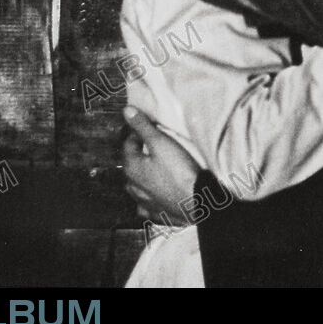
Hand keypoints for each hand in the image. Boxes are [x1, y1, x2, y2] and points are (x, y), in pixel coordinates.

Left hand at [121, 106, 199, 225]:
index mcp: (131, 167)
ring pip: (137, 185)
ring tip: (156, 167)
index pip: (129, 144)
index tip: (151, 127)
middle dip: (140, 154)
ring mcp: (143, 202)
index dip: (139, 133)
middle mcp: (132, 185)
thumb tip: (126, 111)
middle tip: (155, 145)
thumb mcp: (162, 143)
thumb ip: (143, 127)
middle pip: (132, 164)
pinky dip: (150, 197)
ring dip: (143, 176)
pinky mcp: (156, 212)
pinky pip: (147, 203)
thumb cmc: (179, 172)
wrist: (196, 202)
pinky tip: (157, 194)